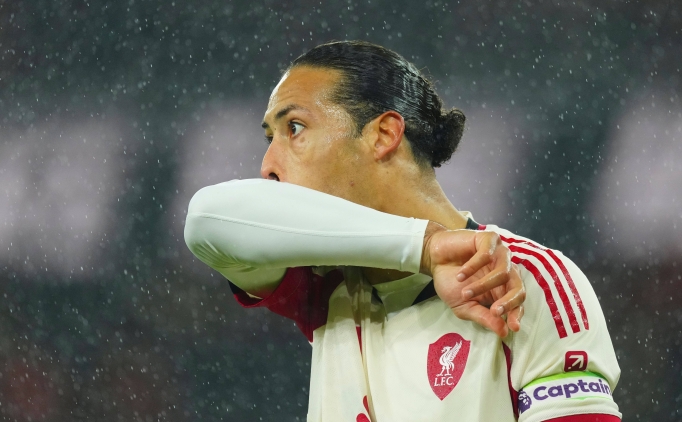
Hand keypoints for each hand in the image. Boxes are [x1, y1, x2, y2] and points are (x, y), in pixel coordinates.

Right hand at [420, 221, 524, 336]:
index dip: (517, 314)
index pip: (518, 302)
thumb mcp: (464, 306)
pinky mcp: (489, 240)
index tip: (512, 327)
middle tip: (495, 311)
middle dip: (509, 302)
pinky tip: (461, 274)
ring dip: (483, 285)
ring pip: (503, 272)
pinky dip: (473, 267)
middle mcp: (506, 272)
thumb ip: (483, 317)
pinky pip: (487, 254)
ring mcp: (499, 254)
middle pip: (519, 287)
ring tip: (464, 292)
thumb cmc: (450, 283)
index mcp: (502, 290)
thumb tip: (503, 332)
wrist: (434, 260)